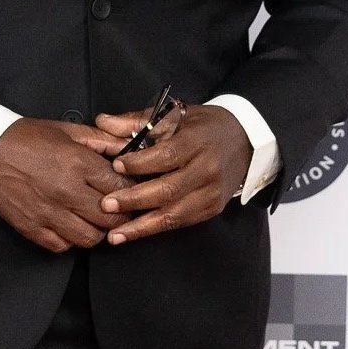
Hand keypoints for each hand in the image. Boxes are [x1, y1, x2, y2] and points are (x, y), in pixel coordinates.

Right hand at [0, 118, 132, 253]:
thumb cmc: (26, 139)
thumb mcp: (66, 131)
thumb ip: (101, 139)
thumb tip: (127, 146)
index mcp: (78, 163)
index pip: (120, 187)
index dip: (129, 190)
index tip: (129, 190)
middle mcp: (67, 191)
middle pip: (111, 218)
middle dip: (119, 214)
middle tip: (117, 209)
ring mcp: (49, 213)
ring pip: (90, 238)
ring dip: (97, 230)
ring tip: (93, 219)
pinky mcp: (33, 229)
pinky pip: (63, 246)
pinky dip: (70, 240)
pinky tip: (70, 225)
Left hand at [93, 105, 250, 244]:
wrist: (244, 140)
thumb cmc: (204, 126)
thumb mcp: (175, 115)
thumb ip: (137, 121)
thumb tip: (103, 122)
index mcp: (197, 141)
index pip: (167, 156)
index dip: (140, 163)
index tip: (115, 165)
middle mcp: (207, 169)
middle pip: (168, 189)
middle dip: (134, 199)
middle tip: (106, 204)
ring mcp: (211, 193)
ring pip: (174, 214)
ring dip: (142, 225)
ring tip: (115, 234)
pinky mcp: (212, 209)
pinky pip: (181, 222)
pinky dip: (155, 229)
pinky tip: (133, 234)